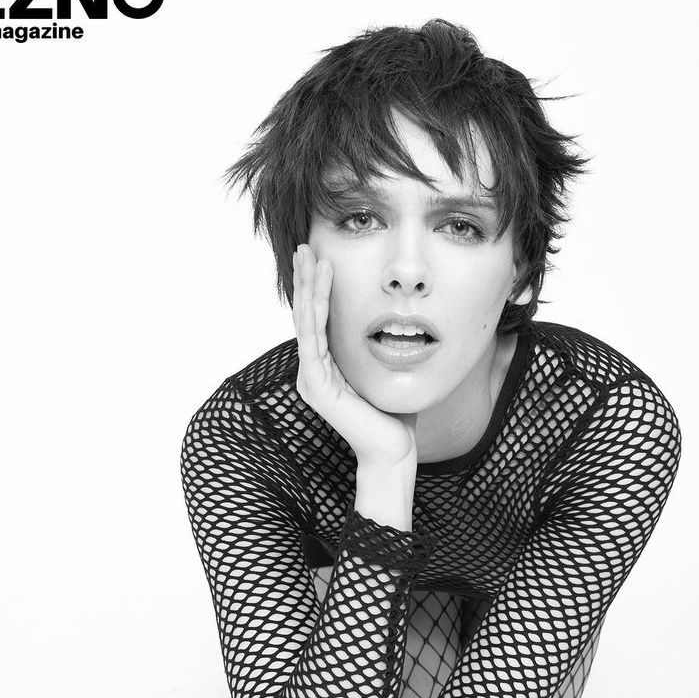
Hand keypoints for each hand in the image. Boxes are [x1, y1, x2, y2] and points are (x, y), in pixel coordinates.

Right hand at [292, 242, 417, 468]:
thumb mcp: (383, 372)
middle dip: (305, 280)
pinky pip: (314, 338)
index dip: (315, 290)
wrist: (393, 450)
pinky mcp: (317, 386)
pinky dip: (316, 307)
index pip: (317, 321)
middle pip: (305, 316)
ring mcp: (311, 379)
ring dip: (308, 286)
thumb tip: (390, 325)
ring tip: (310, 256)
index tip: (318, 259)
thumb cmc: (393, 415)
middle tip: (305, 246)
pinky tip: (320, 283)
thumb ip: (376, 351)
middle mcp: (313, 372)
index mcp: (324, 369)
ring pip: (306, 322)